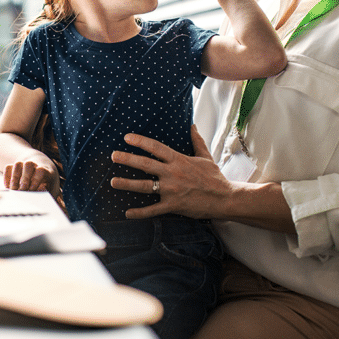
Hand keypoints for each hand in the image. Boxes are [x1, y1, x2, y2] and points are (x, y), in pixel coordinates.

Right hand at [3, 154, 60, 196]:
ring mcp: (24, 164)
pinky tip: (8, 188)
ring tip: (13, 191)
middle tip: (21, 192)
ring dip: (14, 178)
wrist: (44, 174)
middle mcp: (35, 165)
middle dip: (24, 179)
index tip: (31, 191)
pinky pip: (8, 167)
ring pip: (18, 164)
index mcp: (46, 170)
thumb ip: (44, 195)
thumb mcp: (50, 190)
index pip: (40, 171)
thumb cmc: (47, 186)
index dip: (35, 180)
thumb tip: (35, 201)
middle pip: (28, 164)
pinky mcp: (15, 167)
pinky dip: (6, 177)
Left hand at [110, 126, 233, 219]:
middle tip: (114, 156)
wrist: (225, 198)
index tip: (126, 138)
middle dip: (127, 159)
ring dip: (127, 184)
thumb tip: (192, 126)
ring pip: (145, 186)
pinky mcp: (173, 205)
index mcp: (179, 160)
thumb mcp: (205, 157)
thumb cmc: (215, 178)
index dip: (140, 142)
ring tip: (113, 182)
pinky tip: (127, 212)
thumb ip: (197, 141)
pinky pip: (153, 209)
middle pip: (145, 164)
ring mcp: (172, 190)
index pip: (156, 148)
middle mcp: (172, 173)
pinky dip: (140, 212)